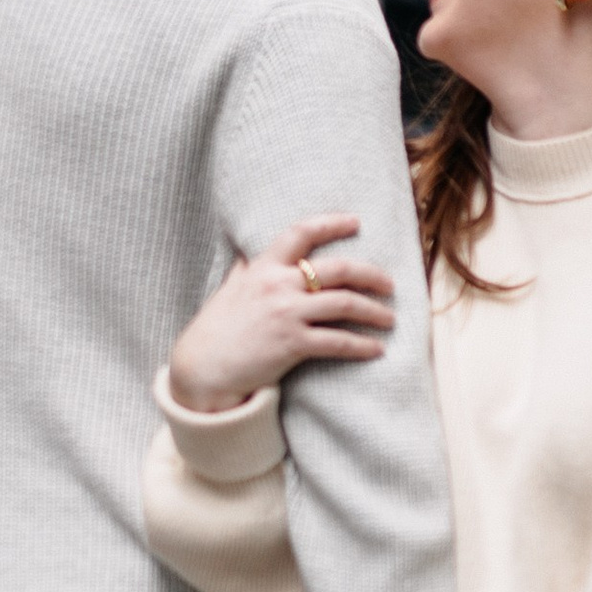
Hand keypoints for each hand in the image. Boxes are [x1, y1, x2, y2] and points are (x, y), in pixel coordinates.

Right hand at [168, 215, 393, 415]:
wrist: (202, 368)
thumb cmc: (217, 329)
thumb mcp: (231, 289)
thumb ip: (247, 269)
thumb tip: (250, 252)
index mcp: (263, 267)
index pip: (301, 233)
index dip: (331, 223)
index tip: (356, 222)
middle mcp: (277, 285)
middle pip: (337, 269)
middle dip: (371, 275)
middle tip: (389, 284)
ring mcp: (286, 314)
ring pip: (345, 304)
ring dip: (375, 311)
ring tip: (390, 319)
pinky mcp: (292, 344)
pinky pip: (338, 342)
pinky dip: (362, 345)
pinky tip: (377, 349)